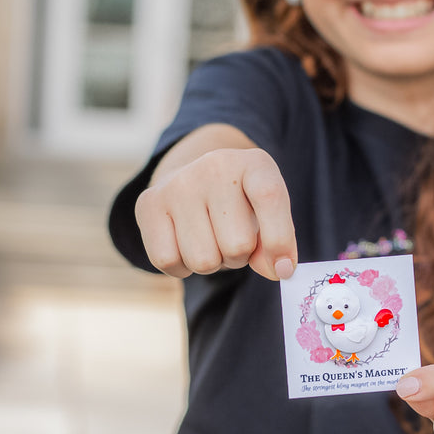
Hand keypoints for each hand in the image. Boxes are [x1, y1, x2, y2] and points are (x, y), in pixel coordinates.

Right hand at [135, 146, 297, 280]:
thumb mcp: (268, 213)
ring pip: (204, 261)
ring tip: (210, 239)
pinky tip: (185, 244)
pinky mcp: (148, 204)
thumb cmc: (240, 204)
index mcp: (254, 163)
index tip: (284, 268)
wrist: (192, 178)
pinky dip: (182, 267)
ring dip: (212, 263)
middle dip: (239, 256)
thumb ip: (279, 241)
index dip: (279, 239)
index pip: (269, 197)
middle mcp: (214, 166)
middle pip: (237, 245)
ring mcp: (178, 184)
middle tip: (232, 237)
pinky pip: (169, 262)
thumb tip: (277, 271)